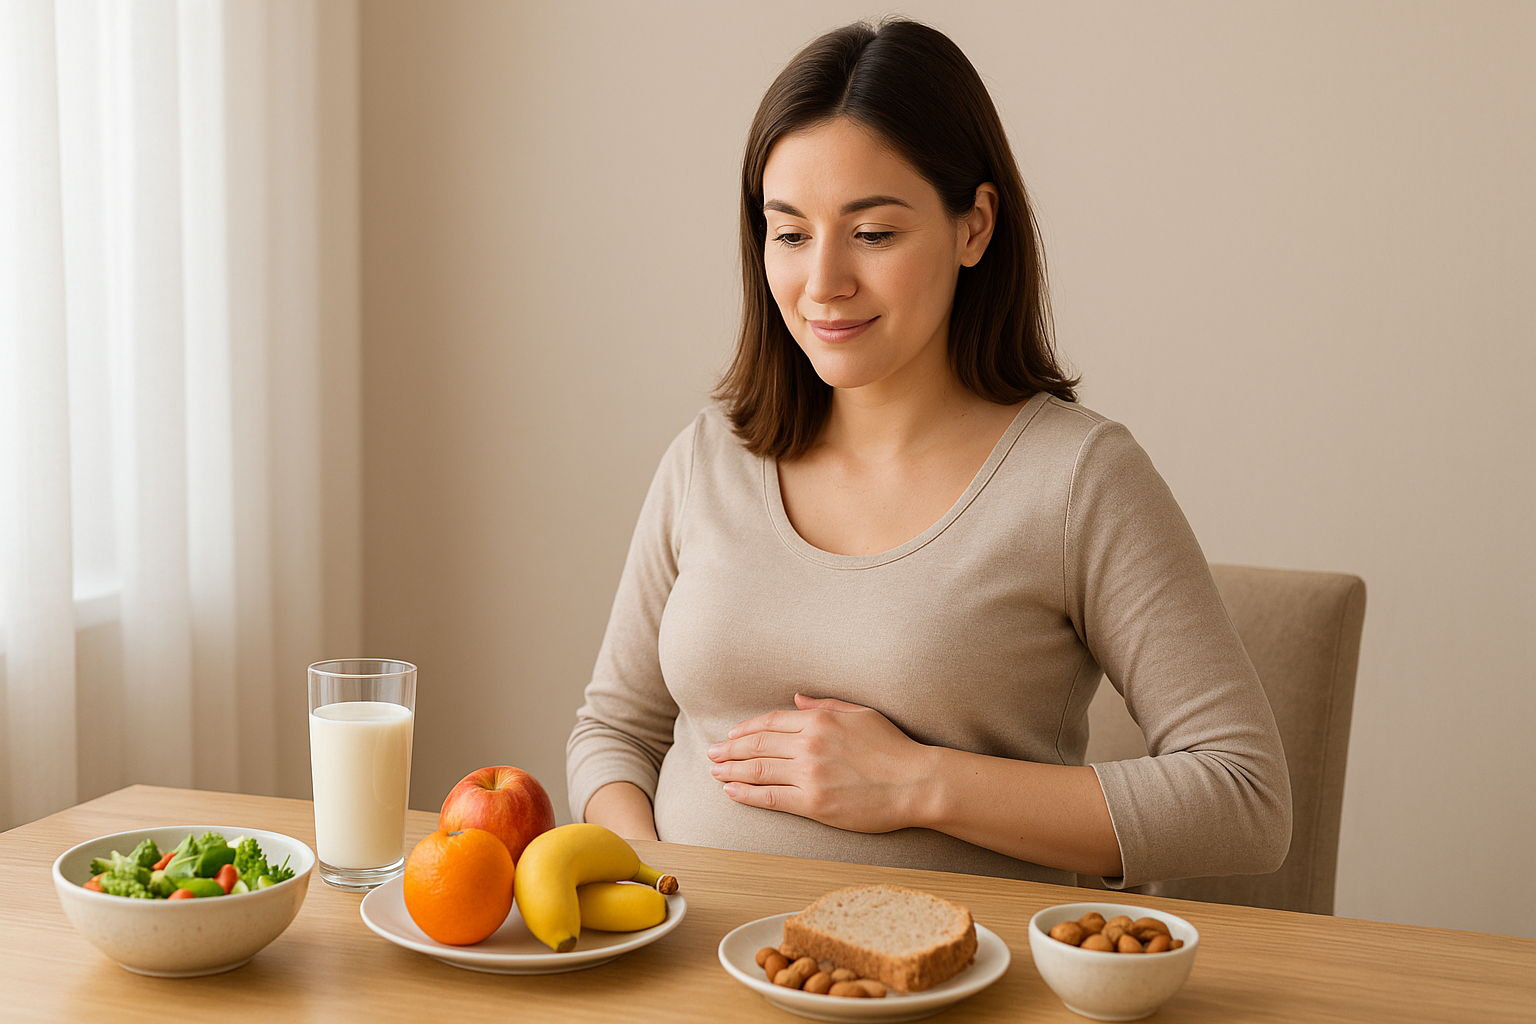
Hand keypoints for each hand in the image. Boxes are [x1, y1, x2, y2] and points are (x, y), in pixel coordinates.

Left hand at [706, 694, 931, 832]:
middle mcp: (810, 745)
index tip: (731, 736)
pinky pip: (770, 798)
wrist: (916, 783)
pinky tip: (732, 791)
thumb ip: (826, 705)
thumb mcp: (861, 714)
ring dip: (732, 771)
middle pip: (758, 745)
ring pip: (758, 770)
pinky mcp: (814, 803)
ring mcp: (810, 775)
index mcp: (821, 720)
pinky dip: (746, 794)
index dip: (746, 729)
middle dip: (730, 750)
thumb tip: (796, 700)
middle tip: (712, 755)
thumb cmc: (894, 748)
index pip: (771, 722)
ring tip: (715, 772)